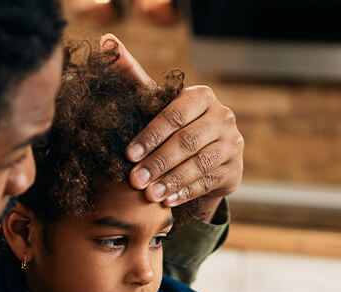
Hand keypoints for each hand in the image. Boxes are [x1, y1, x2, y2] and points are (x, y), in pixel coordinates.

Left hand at [102, 34, 244, 221]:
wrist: (202, 156)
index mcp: (202, 96)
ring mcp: (232, 144)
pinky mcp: (235, 169)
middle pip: (186, 142)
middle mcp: (223, 117)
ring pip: (198, 164)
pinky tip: (167, 201)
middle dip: (158, 162)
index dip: (150, 136)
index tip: (128, 155)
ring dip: (171, 181)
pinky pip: (208, 182)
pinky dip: (185, 192)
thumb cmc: (171, 125)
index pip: (174, 115)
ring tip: (149, 194)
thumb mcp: (153, 102)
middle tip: (135, 180)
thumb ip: (131, 75)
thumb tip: (105, 42)